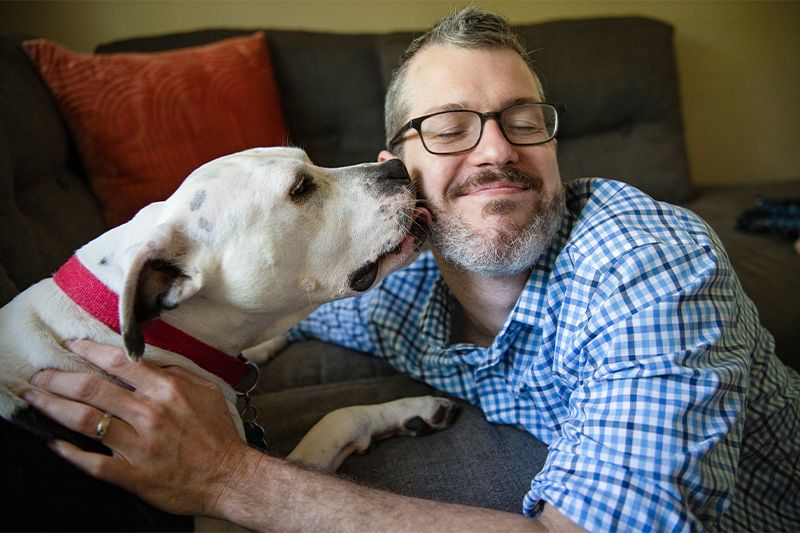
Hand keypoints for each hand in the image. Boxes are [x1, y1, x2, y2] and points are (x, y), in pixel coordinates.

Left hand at [23, 339, 251, 516]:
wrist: (230, 477)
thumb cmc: (218, 434)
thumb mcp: (206, 391)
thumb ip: (176, 374)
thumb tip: (147, 363)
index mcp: (167, 389)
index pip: (118, 362)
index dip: (89, 351)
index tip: (71, 345)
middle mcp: (150, 413)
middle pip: (92, 389)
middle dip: (58, 379)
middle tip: (39, 375)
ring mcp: (139, 445)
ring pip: (85, 421)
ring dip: (53, 407)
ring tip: (35, 398)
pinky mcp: (134, 475)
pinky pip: (93, 463)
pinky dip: (69, 453)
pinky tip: (53, 444)